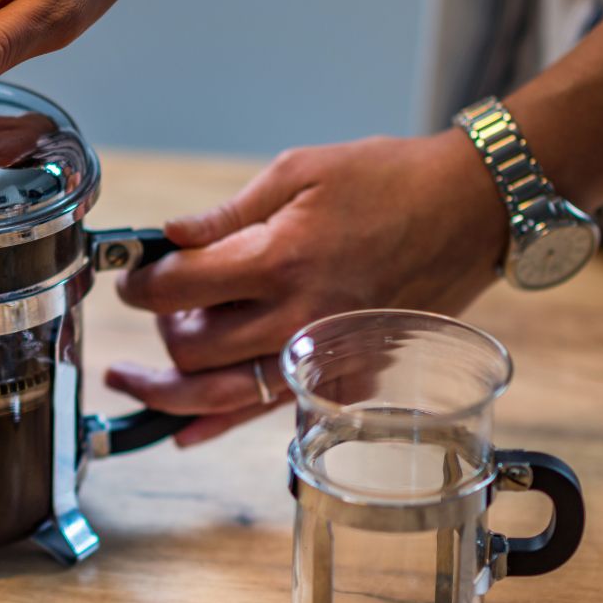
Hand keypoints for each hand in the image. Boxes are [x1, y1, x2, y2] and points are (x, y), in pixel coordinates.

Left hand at [105, 130, 508, 444]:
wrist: (472, 211)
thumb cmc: (388, 181)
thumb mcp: (299, 173)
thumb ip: (226, 214)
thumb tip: (167, 238)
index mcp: (279, 259)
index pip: (176, 288)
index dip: (140, 282)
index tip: (133, 273)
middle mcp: (296, 318)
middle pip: (189, 349)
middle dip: (160, 326)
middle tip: (163, 303)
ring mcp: (320, 356)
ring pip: (217, 396)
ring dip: (165, 391)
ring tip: (130, 380)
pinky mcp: (342, 379)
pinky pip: (264, 414)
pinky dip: (216, 425)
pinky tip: (180, 429)